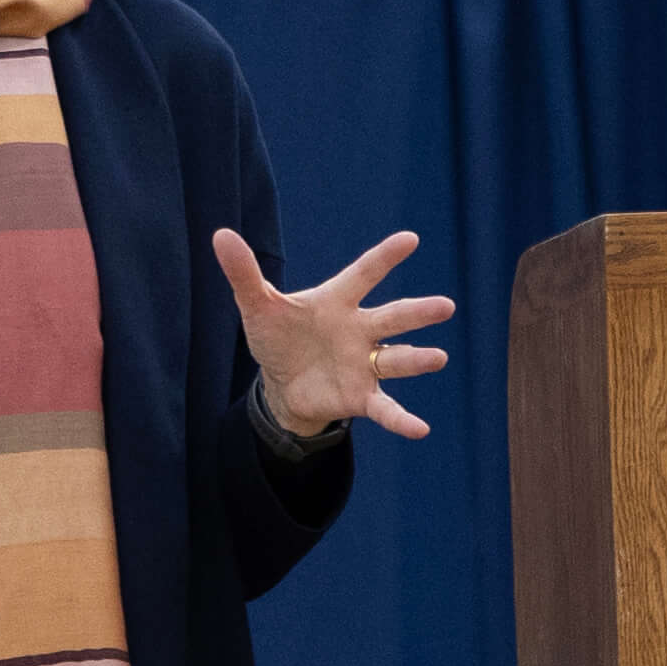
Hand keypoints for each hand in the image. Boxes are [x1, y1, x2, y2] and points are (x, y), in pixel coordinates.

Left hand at [215, 226, 453, 443]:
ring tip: (438, 358)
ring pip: (397, 360)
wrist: (283, 384)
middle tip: (445, 306)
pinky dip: (402, 419)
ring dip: (417, 360)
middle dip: (418, 314)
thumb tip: (221, 235)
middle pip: (393, 318)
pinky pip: (385, 408)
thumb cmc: (278, 337)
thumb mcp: (257, 306)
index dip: (385, 258)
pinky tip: (420, 430)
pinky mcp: (361, 396)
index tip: (410, 239)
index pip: (364, 275)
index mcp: (338, 302)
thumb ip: (244, 273)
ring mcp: (364, 364)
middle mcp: (360, 331)